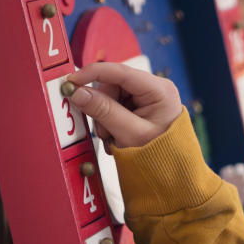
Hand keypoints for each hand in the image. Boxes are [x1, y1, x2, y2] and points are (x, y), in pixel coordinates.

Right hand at [65, 62, 182, 147]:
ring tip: (114, 138)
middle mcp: (154, 88)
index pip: (120, 72)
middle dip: (102, 108)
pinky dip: (110, 121)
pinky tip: (117, 136)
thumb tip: (78, 92)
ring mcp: (147, 96)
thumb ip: (103, 111)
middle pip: (112, 85)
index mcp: (159, 90)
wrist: (171, 171)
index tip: (72, 81)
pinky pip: (114, 105)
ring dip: (105, 118)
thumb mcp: (129, 134)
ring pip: (110, 96)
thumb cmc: (158, 155)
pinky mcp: (140, 105)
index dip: (93, 73)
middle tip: (105, 132)